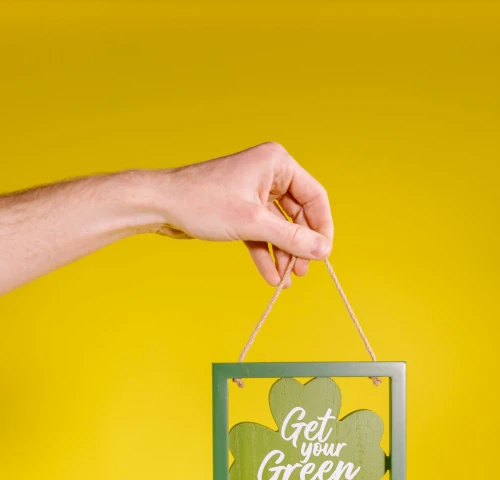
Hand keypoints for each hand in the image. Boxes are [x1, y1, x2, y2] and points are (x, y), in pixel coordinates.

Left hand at [148, 142, 333, 285]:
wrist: (160, 205)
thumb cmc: (202, 202)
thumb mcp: (252, 223)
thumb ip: (291, 238)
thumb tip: (322, 251)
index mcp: (276, 164)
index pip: (314, 197)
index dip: (321, 228)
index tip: (323, 255)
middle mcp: (268, 175)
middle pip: (297, 215)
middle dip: (299, 246)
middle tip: (302, 273)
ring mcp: (253, 194)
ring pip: (279, 227)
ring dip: (283, 254)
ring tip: (286, 280)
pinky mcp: (239, 211)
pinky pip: (261, 234)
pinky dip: (265, 253)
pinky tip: (270, 277)